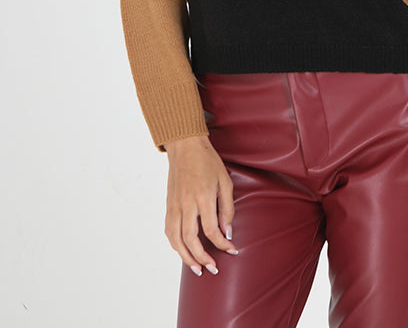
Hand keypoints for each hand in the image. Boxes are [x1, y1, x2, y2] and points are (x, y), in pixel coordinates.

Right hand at [164, 135, 238, 275]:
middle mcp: (186, 203)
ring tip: (197, 268)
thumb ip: (227, 208)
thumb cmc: (207, 161)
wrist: (185, 146)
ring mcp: (175, 205)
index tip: (232, 250)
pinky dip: (175, 244)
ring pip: (176, 239)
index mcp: (202, 196)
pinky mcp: (168, 205)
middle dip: (202, 258)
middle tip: (213, 268)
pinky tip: (183, 251)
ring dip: (185, 257)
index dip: (222, 244)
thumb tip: (227, 231)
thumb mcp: (224, 181)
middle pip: (191, 240)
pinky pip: (169, 230)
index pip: (211, 229)